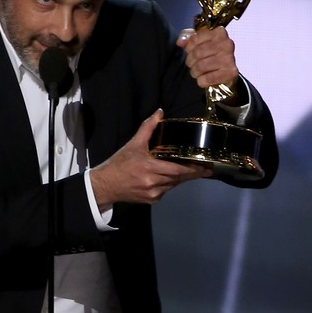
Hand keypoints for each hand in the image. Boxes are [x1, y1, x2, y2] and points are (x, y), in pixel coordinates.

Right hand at [90, 109, 210, 205]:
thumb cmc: (120, 163)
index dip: (193, 169)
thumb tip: (160, 112)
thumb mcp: (133, 144)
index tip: (206, 167)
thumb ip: (148, 128)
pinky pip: (166, 190)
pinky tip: (169, 177)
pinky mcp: (152, 200)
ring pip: (173, 185)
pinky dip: (169, 183)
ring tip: (192, 170)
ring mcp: (153, 193)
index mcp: (149, 168)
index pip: (177, 170)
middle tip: (206, 169)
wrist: (105, 185)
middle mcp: (153, 182)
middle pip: (179, 179)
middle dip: (192, 173)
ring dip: (181, 178)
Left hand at [177, 27, 238, 89]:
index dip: (188, 48)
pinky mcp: (230, 72)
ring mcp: (229, 58)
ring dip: (195, 72)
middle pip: (197, 53)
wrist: (227, 69)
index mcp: (219, 33)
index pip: (194, 39)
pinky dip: (202, 81)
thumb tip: (180, 42)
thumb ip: (187, 36)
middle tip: (192, 64)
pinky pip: (208, 78)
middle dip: (190, 61)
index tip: (191, 52)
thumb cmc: (212, 53)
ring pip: (201, 66)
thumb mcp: (199, 40)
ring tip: (197, 71)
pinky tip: (203, 78)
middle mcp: (226, 44)